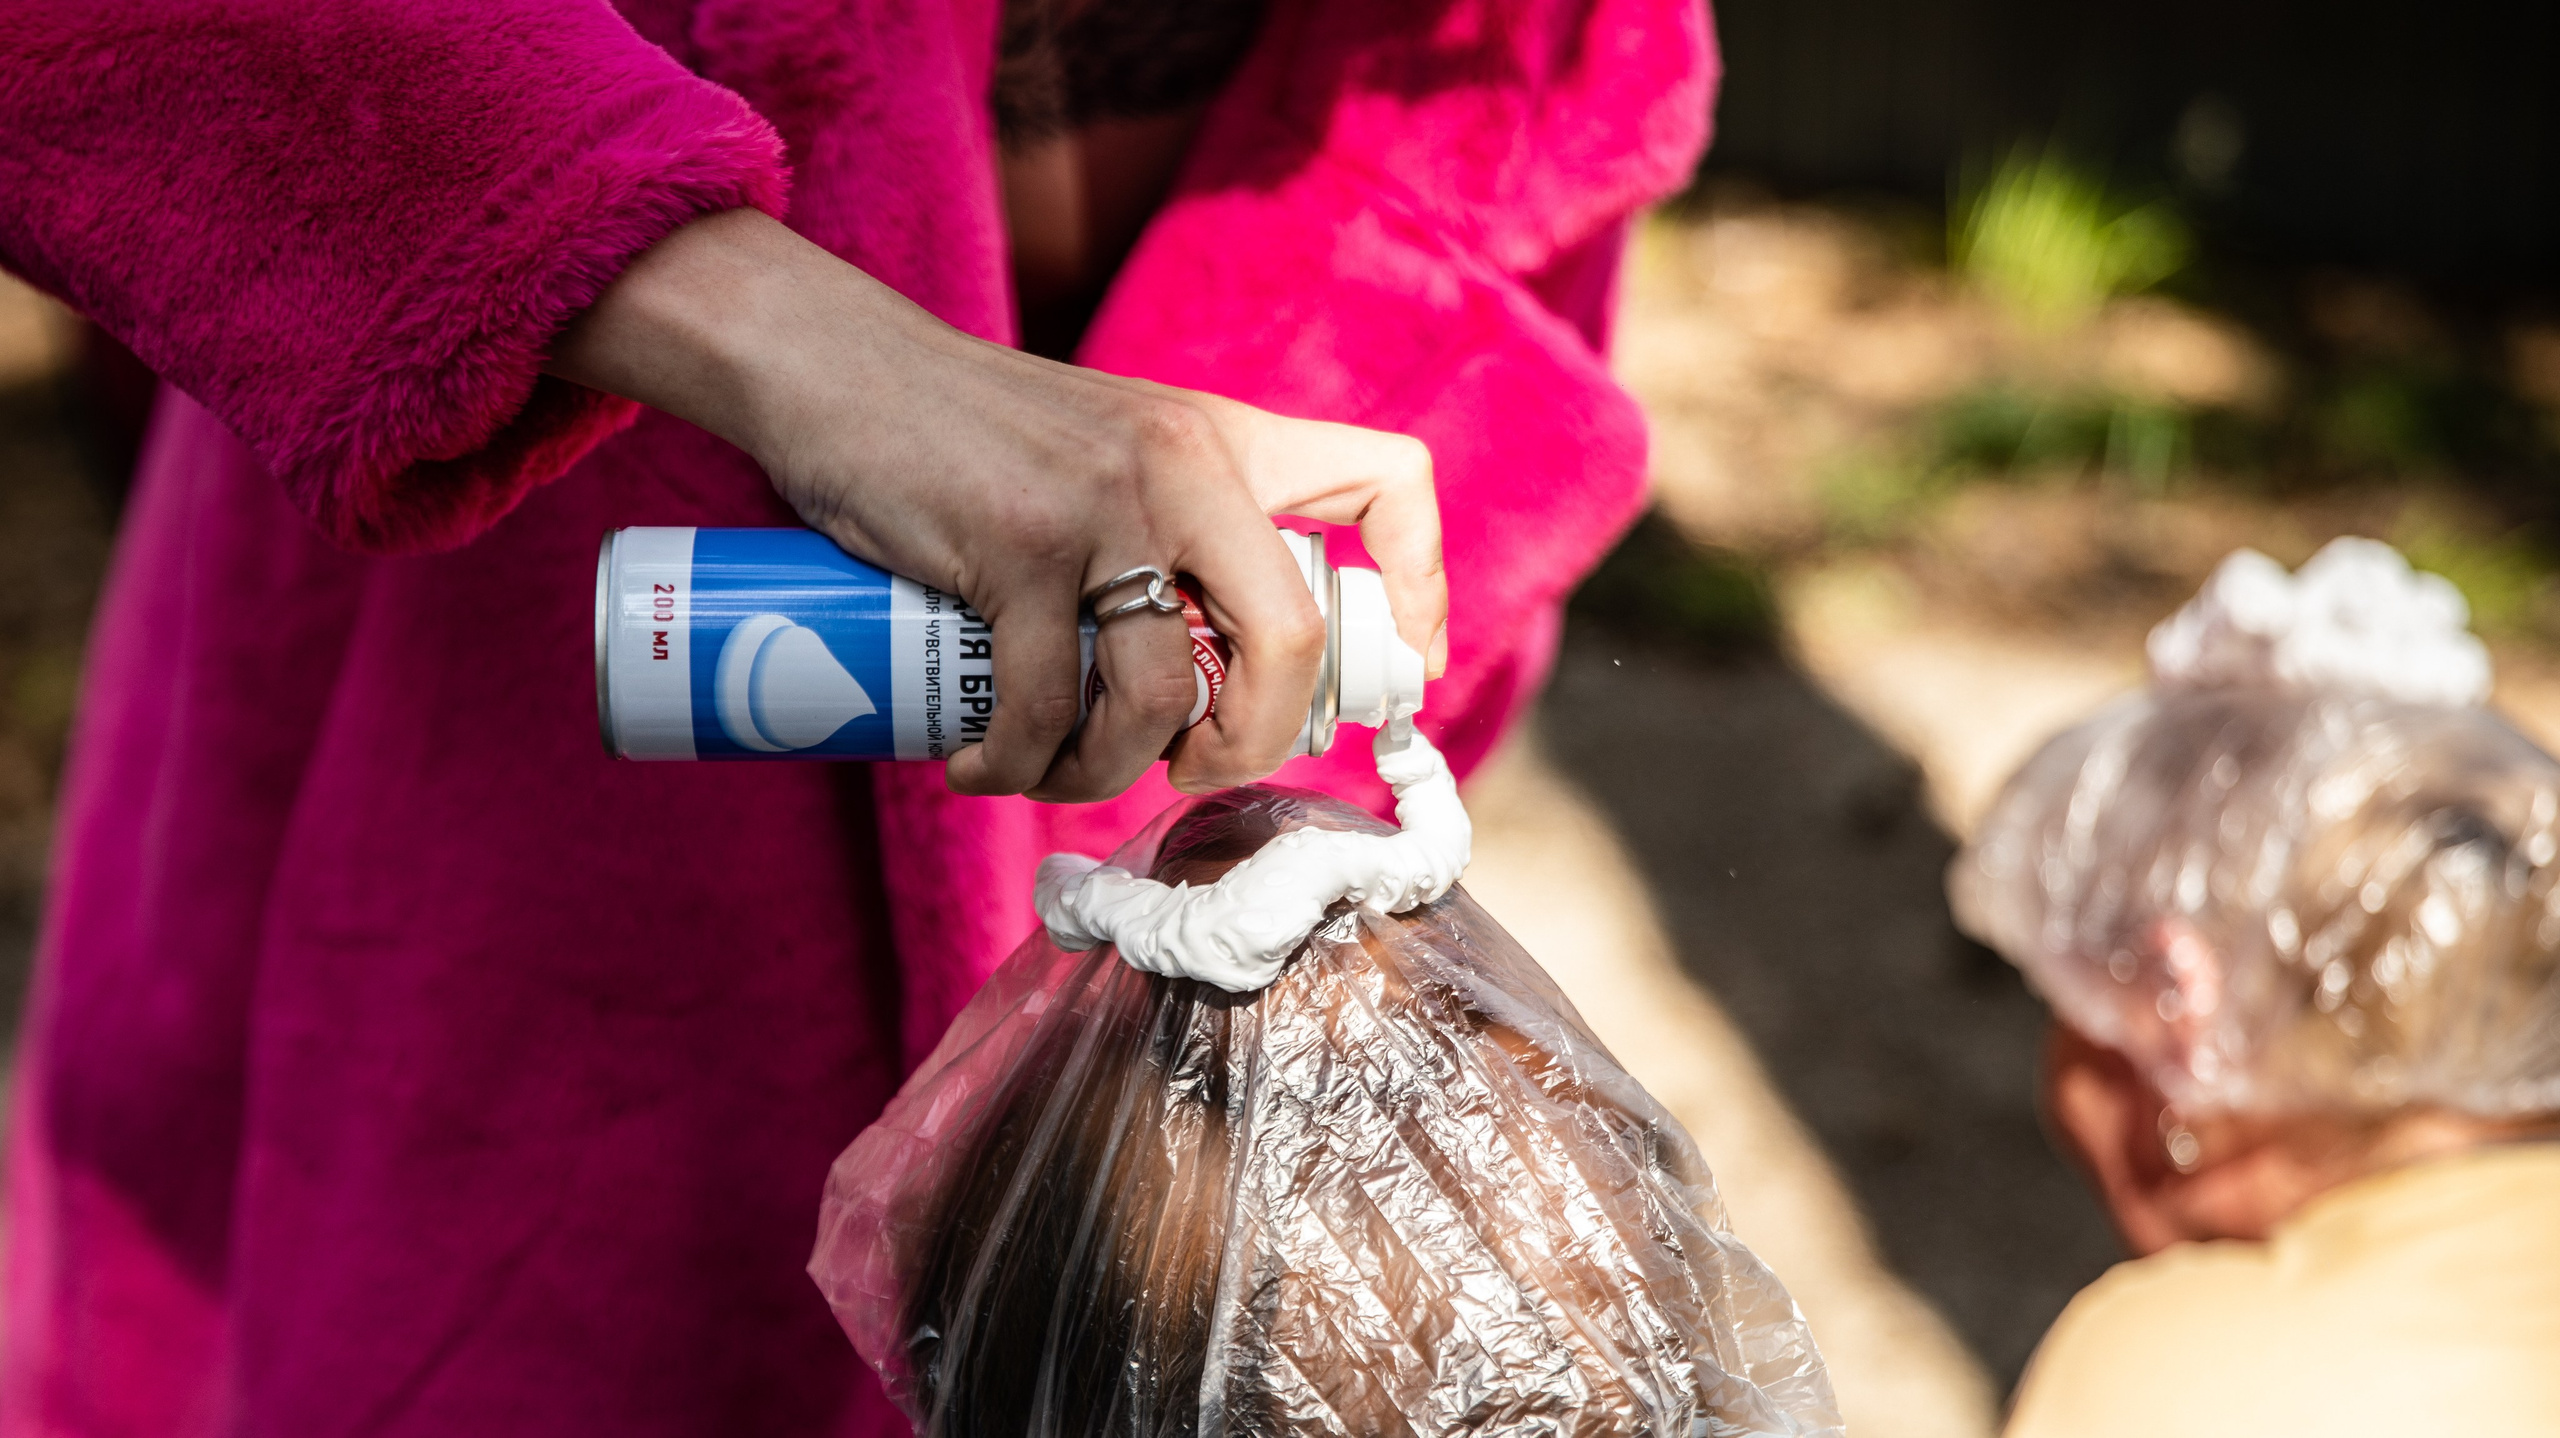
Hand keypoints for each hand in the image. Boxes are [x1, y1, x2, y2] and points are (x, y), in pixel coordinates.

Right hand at [548, 208, 1445, 799]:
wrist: (829, 367)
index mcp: (1226, 440)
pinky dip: (1012, 764)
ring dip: (1103, 771)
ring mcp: (1105, 506)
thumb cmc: (960, 434)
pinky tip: (976, 766)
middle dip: (1254, 740)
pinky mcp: (1016, 549)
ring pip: (1161, 696)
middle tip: (1191, 770)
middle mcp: (1187, 465)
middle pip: (1294, 636)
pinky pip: (1046, 707)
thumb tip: (1202, 681)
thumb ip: (1163, 529)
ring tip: (1044, 770)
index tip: (1403, 673)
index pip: (1388, 481)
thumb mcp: (1104, 454)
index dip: (1424, 586)